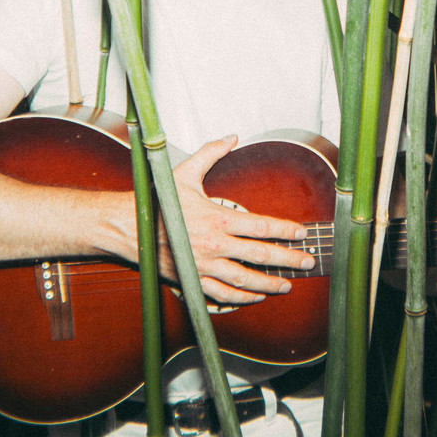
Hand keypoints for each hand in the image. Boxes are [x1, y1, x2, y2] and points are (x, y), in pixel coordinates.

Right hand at [160, 135, 317, 305]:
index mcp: (217, 218)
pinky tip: (254, 296)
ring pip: (245, 279)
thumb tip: (232, 137)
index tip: (301, 233)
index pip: (261, 226)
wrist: (129, 226)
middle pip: (260, 255)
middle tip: (307, 261)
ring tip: (286, 284)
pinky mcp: (193, 279)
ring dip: (270, 284)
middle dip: (288, 259)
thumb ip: (211, 153)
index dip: (285, 230)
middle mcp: (214, 244)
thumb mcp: (185, 172)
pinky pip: (222, 294)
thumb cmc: (158, 199)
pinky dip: (241, 298)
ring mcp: (204, 265)